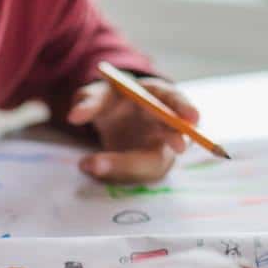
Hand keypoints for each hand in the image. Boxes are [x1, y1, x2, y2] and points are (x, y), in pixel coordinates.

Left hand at [66, 77, 199, 183]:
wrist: (113, 117)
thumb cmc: (113, 99)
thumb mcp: (100, 93)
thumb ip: (90, 101)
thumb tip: (74, 116)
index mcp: (159, 96)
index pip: (177, 101)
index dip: (186, 109)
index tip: (193, 119)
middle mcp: (165, 125)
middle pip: (176, 137)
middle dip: (171, 143)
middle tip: (174, 148)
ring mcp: (159, 149)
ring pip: (151, 163)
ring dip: (124, 166)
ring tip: (88, 163)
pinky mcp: (146, 167)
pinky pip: (134, 174)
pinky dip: (113, 172)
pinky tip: (91, 166)